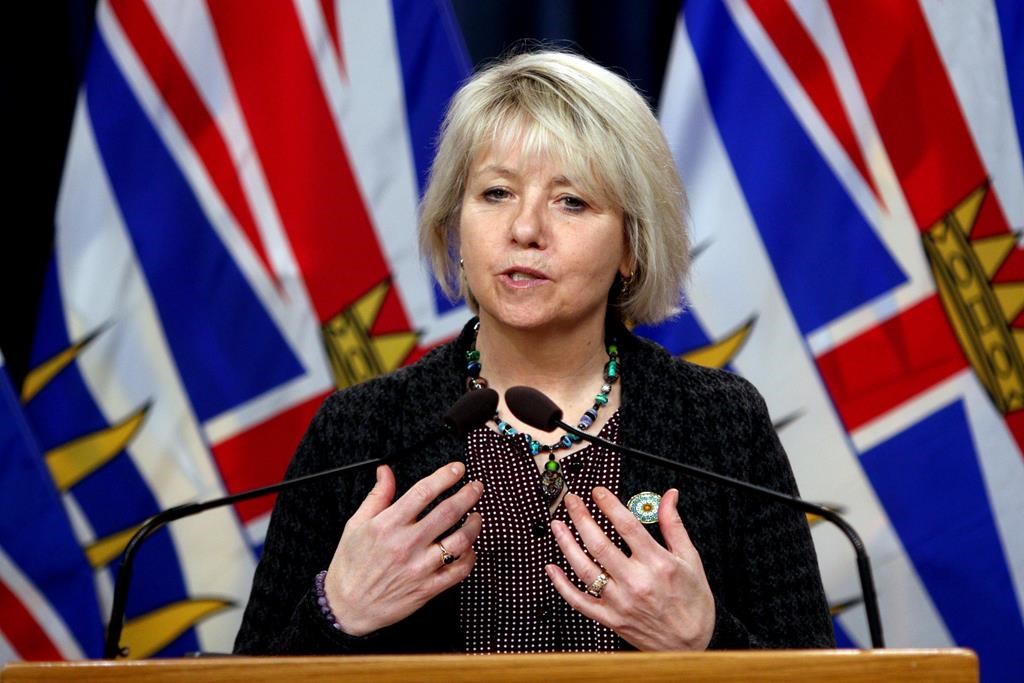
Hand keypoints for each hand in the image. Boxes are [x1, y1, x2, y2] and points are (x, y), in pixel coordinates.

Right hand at [324, 462, 482, 635]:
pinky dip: (470, 557)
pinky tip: (469, 547)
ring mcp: (419, 568)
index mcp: (388, 525)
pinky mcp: (427, 588)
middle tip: (477, 487)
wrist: (347, 607)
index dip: (446, 476)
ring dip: (474, 526)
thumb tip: (385, 471)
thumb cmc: (350, 565)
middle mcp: (406, 544)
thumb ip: (377, 496)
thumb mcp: (356, 524)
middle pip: (447, 512)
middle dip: (468, 495)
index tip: (458, 469)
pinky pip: (458, 571)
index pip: (424, 492)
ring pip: (459, 542)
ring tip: (477, 517)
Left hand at [546, 487, 714, 649]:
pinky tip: (552, 568)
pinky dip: (562, 585)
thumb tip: (669, 496)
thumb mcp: (690, 559)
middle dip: (581, 517)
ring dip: (566, 544)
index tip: (597, 492)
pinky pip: (579, 601)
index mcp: (657, 563)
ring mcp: (620, 602)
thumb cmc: (693, 603)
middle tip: (571, 500)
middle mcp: (636, 582)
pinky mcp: (610, 619)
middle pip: (600, 543)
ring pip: (585, 569)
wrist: (690, 646)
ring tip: (557, 524)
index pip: (627, 526)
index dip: (609, 504)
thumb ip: (673, 525)